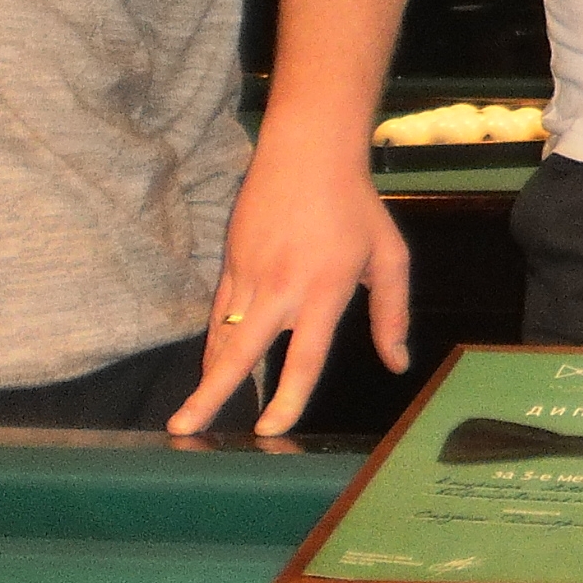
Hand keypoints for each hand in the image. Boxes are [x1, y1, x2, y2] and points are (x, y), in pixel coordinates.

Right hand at [168, 148, 410, 435]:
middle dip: (210, 393)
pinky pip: (217, 311)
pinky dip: (213, 342)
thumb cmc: (356, 206)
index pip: (304, 356)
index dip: (287, 397)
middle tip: (184, 429)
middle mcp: (282, 287)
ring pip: (222, 333)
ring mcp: (250, 273)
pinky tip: (211, 368)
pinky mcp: (231, 260)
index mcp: (324, 290)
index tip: (269, 431)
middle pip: (240, 351)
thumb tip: (398, 363)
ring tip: (189, 416)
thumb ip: (392, 314)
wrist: (308, 151)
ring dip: (207, 374)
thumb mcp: (389, 256)